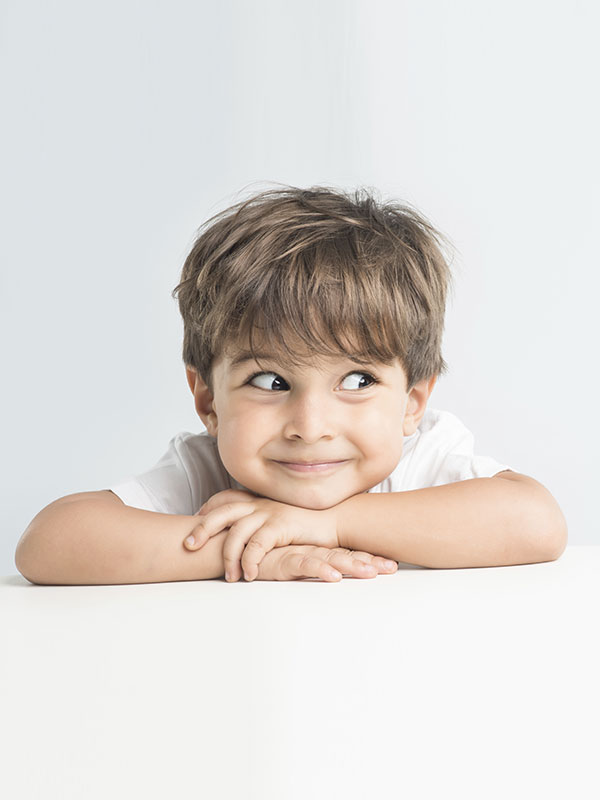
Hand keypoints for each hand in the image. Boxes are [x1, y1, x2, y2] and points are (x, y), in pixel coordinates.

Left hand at [183, 489, 338, 581]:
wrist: (338, 519)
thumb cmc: (309, 523)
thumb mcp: (280, 516)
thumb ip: (262, 520)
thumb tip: (245, 531)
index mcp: (258, 500)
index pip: (224, 499)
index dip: (208, 510)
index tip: (196, 522)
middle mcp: (261, 504)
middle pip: (222, 512)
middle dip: (202, 529)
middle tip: (188, 547)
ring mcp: (270, 514)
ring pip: (236, 533)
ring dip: (228, 557)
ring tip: (228, 577)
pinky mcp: (281, 526)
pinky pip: (257, 545)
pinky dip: (249, 561)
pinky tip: (249, 575)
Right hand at [252, 543, 398, 581]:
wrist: (231, 545)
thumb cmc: (259, 554)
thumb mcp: (288, 559)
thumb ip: (307, 562)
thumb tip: (330, 571)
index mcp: (314, 548)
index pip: (346, 552)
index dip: (369, 557)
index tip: (391, 564)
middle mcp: (309, 548)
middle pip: (345, 554)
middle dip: (369, 561)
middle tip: (392, 567)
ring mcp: (297, 552)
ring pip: (330, 558)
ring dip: (351, 565)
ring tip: (372, 572)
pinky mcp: (281, 559)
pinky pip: (303, 564)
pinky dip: (319, 570)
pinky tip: (333, 576)